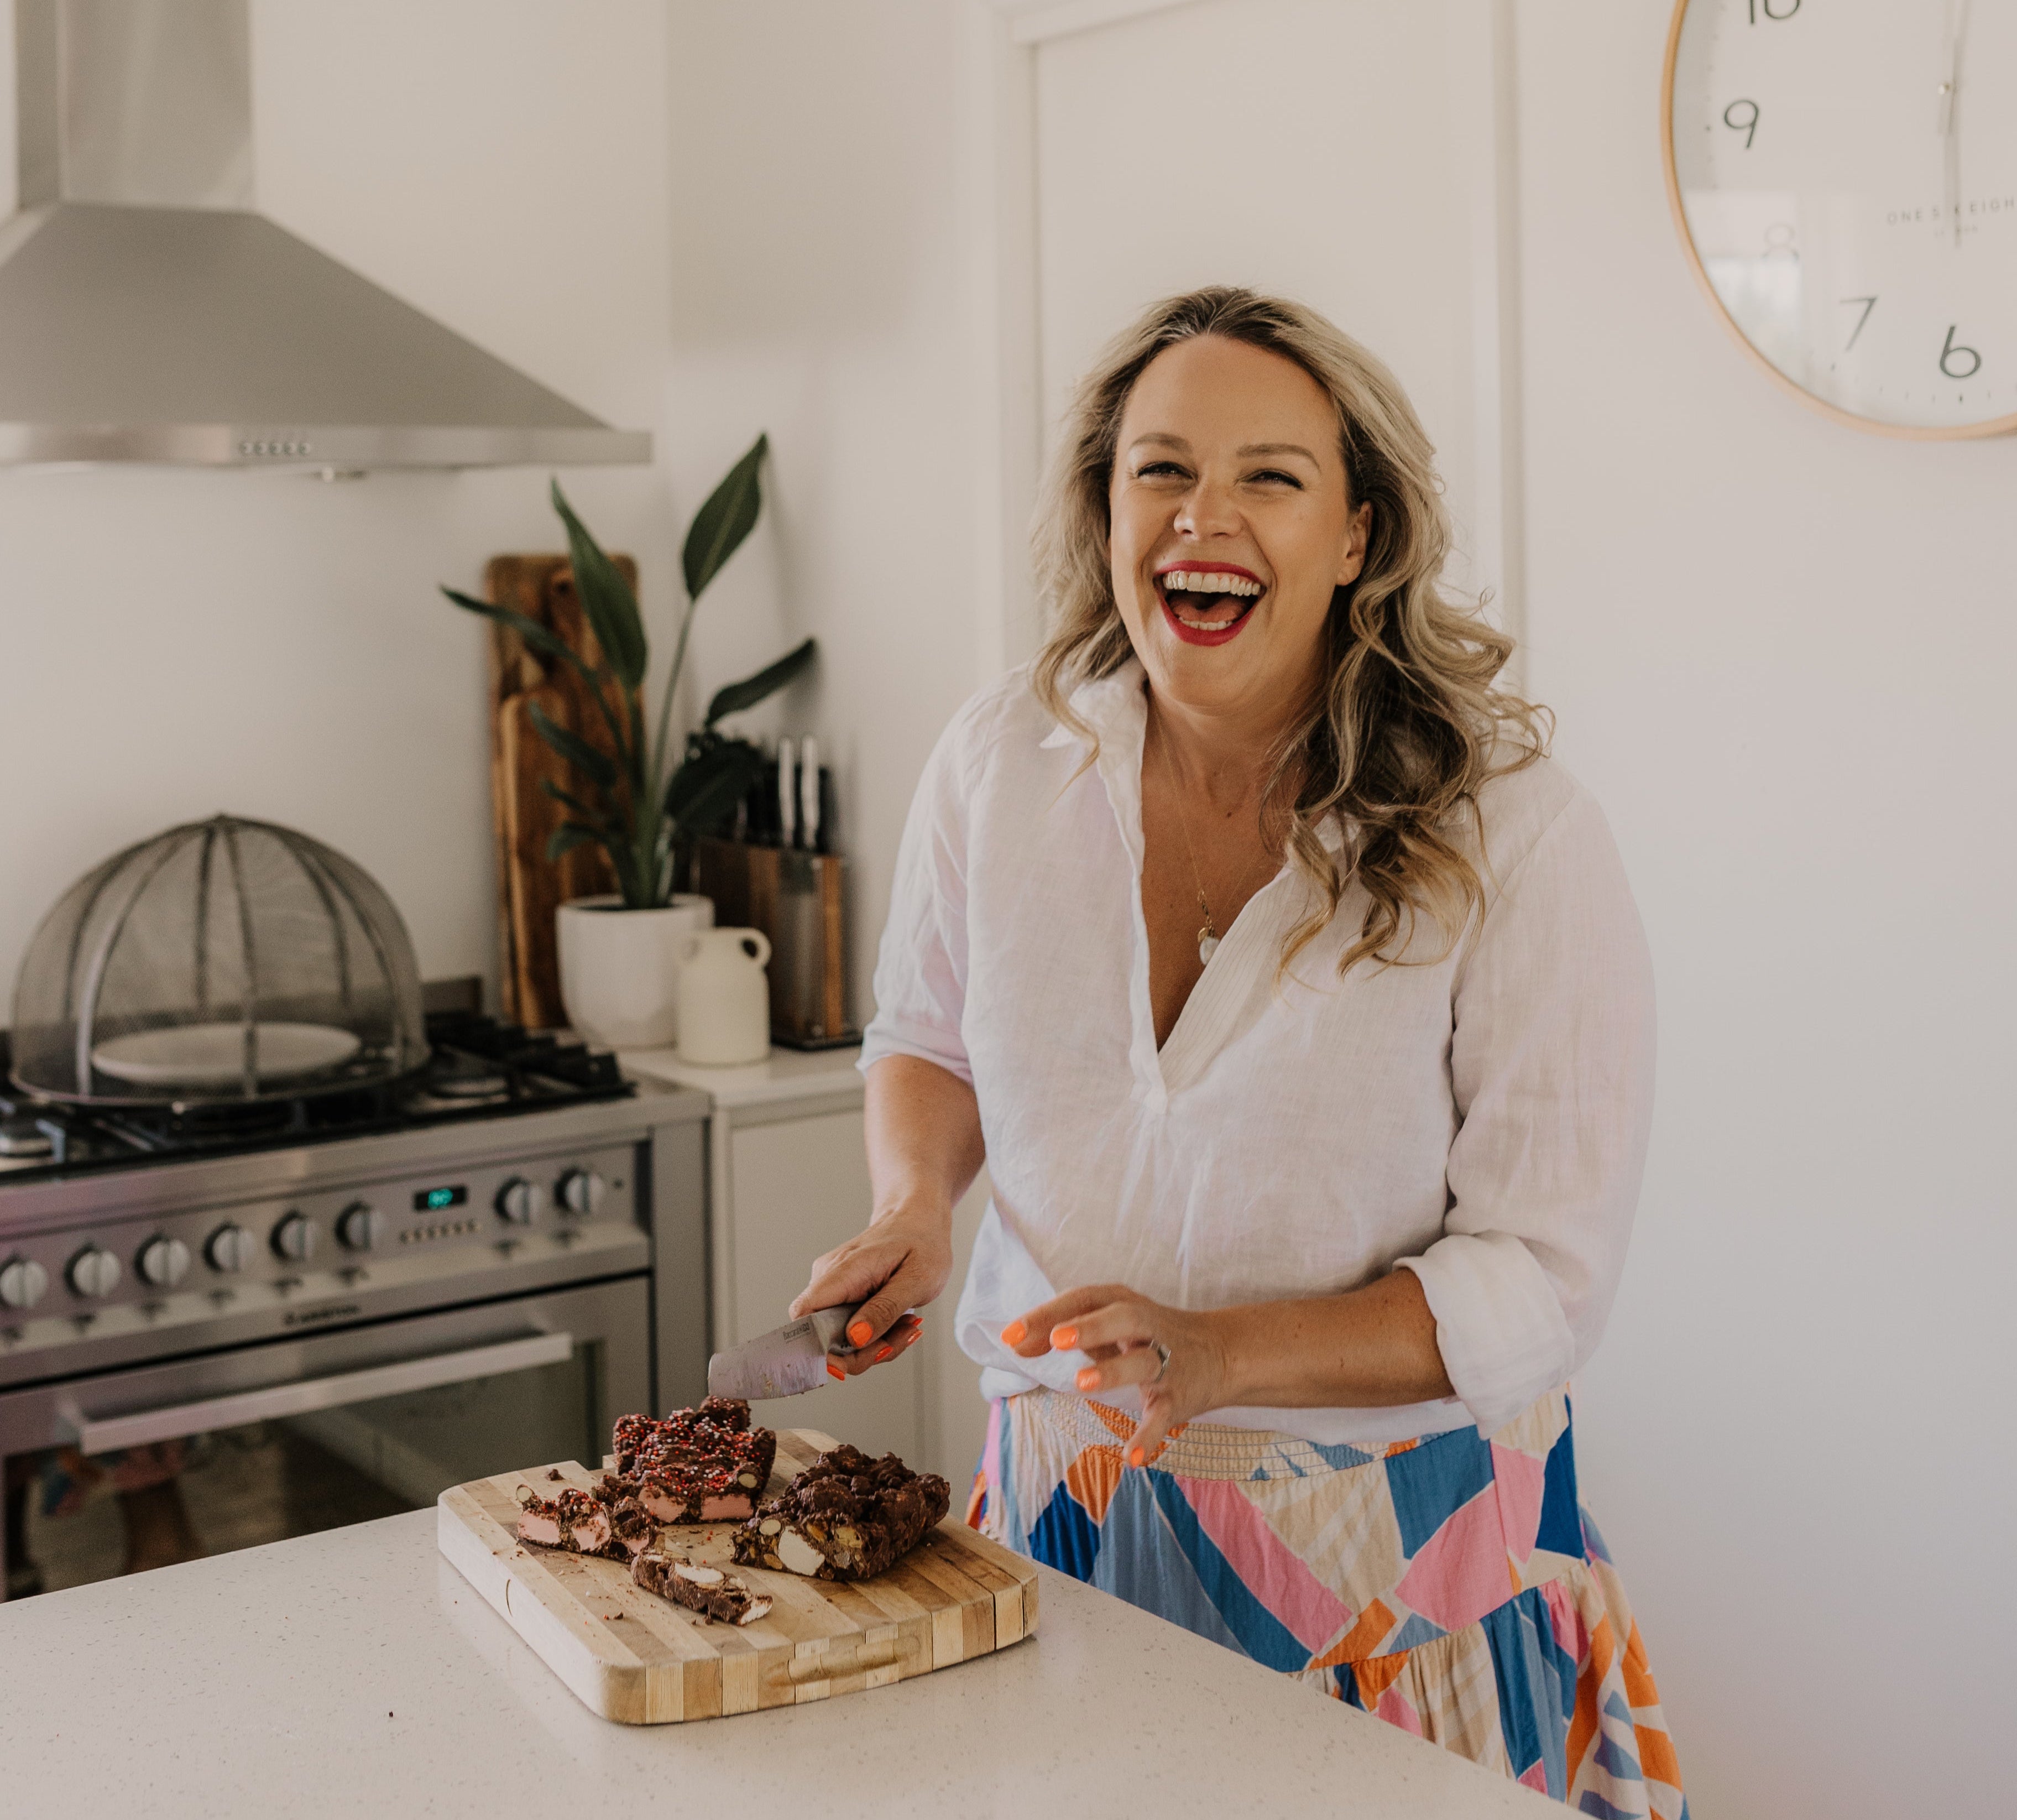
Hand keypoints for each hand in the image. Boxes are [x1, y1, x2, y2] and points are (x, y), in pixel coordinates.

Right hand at [789, 1203, 951, 1375]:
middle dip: (861, 1352)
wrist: (919, 1220)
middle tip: (897, 1339)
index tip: (852, 1361)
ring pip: (839, 1339)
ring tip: (906, 1324)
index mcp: (842, 1271)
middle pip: (822, 1338)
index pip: (804, 1316)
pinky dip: (875, 1335)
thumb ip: (884, 1310)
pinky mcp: (842, 1297)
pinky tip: (898, 1321)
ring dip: (875, 1344)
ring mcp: (834, 1289)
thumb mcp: (916, 1279)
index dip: (817, 1348)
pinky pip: (850, 1331)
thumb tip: (854, 1338)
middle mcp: (828, 1280)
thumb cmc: (921, 1243)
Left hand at [1001, 1283, 1233, 1468]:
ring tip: (1081, 1384)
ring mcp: (1166, 1362)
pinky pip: (1164, 1415)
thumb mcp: (1108, 1327)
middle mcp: (1147, 1327)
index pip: (1083, 1300)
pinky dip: (1149, 1435)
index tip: (1011, 1337)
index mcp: (1122, 1304)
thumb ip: (1063, 1332)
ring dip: (1113, 1371)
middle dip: (1090, 1327)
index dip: (1047, 1316)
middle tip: (1056, 1339)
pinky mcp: (1180, 1396)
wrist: (1222, 1353)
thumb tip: (1015, 1344)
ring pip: (1143, 1362)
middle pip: (1122, 1319)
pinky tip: (1130, 1456)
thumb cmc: (1147, 1336)